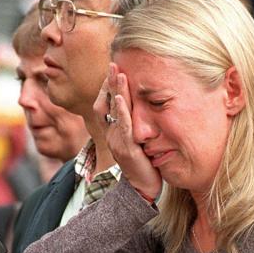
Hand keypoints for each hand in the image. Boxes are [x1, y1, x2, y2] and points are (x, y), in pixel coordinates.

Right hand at [96, 63, 161, 199]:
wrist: (143, 189)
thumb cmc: (144, 163)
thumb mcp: (139, 140)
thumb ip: (137, 125)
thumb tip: (142, 107)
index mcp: (115, 130)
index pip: (109, 103)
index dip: (111, 86)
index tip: (116, 68)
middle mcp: (113, 133)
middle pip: (108, 103)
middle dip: (111, 82)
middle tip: (113, 63)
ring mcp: (118, 140)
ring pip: (115, 111)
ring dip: (116, 90)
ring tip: (117, 73)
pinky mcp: (127, 148)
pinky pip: (124, 126)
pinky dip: (123, 111)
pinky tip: (123, 98)